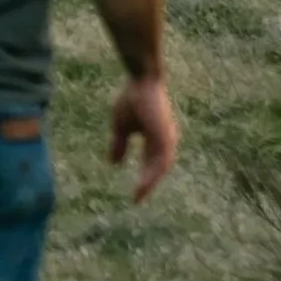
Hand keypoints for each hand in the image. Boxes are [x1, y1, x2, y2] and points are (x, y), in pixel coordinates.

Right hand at [107, 74, 178, 201]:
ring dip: (150, 182)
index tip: (134, 193)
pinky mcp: (165, 136)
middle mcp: (164, 140)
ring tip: (138, 195)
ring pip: (160, 167)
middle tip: (136, 200)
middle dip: (147, 183)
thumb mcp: (121, 126)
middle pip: (157, 168)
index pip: (151, 163)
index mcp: (156, 138)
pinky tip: (143, 182)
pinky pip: (160, 161)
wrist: (141, 80)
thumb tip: (113, 164)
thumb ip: (119, 145)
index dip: (144, 177)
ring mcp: (166, 138)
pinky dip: (152, 174)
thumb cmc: (132, 99)